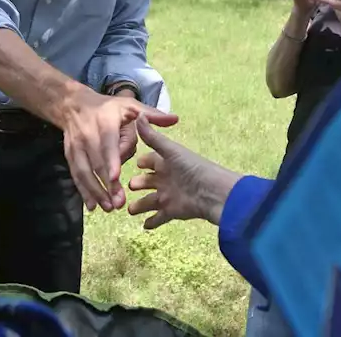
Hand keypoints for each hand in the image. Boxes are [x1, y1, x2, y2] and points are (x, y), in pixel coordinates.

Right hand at [61, 90, 177, 211]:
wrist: (73, 105)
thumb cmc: (108, 107)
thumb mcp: (129, 105)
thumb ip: (151, 116)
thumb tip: (175, 119)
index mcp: (105, 123)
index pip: (108, 144)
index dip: (111, 160)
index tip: (115, 177)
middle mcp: (88, 135)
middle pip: (97, 163)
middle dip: (106, 184)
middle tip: (118, 203)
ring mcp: (77, 146)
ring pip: (84, 172)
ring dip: (95, 191)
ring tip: (108, 207)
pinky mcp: (70, 155)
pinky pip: (76, 175)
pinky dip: (83, 191)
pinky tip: (93, 205)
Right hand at [128, 118, 242, 228]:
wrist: (212, 193)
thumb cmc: (192, 168)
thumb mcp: (171, 151)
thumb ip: (152, 136)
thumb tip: (137, 115)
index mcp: (166, 162)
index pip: (149, 160)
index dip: (142, 162)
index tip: (130, 161)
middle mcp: (166, 178)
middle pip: (147, 181)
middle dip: (137, 184)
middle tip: (128, 185)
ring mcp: (168, 196)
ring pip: (149, 201)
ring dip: (139, 206)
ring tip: (129, 208)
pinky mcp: (172, 212)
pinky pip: (159, 218)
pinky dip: (151, 222)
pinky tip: (143, 225)